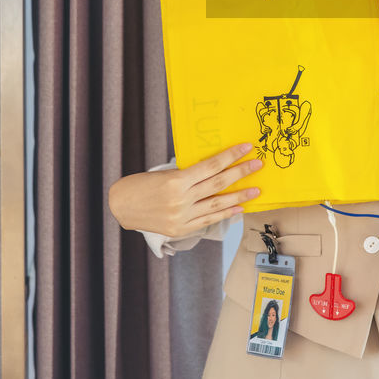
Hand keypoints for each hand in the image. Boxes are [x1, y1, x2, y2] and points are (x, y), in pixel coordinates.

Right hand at [108, 142, 261, 237]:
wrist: (120, 207)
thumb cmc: (140, 185)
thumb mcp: (164, 174)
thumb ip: (188, 175)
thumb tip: (214, 169)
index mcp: (176, 181)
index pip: (211, 166)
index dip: (231, 156)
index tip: (247, 148)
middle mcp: (181, 200)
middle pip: (218, 184)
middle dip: (241, 173)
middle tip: (258, 164)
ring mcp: (182, 217)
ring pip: (217, 205)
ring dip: (239, 197)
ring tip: (255, 190)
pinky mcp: (180, 230)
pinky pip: (208, 221)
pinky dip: (224, 214)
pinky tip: (238, 208)